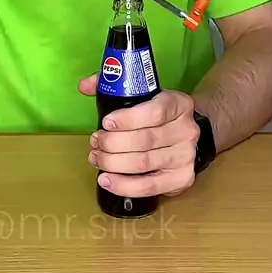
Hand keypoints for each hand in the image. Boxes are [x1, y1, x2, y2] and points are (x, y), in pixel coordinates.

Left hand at [79, 75, 199, 197]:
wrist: (183, 132)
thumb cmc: (156, 112)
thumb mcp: (142, 93)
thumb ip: (114, 86)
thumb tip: (84, 85)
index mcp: (179, 104)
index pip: (155, 112)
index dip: (128, 118)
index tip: (106, 123)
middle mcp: (187, 130)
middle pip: (146, 140)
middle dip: (113, 143)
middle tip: (95, 142)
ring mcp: (186, 156)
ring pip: (144, 163)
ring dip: (114, 163)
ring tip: (96, 158)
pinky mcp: (183, 179)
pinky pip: (150, 187)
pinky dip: (125, 185)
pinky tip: (107, 180)